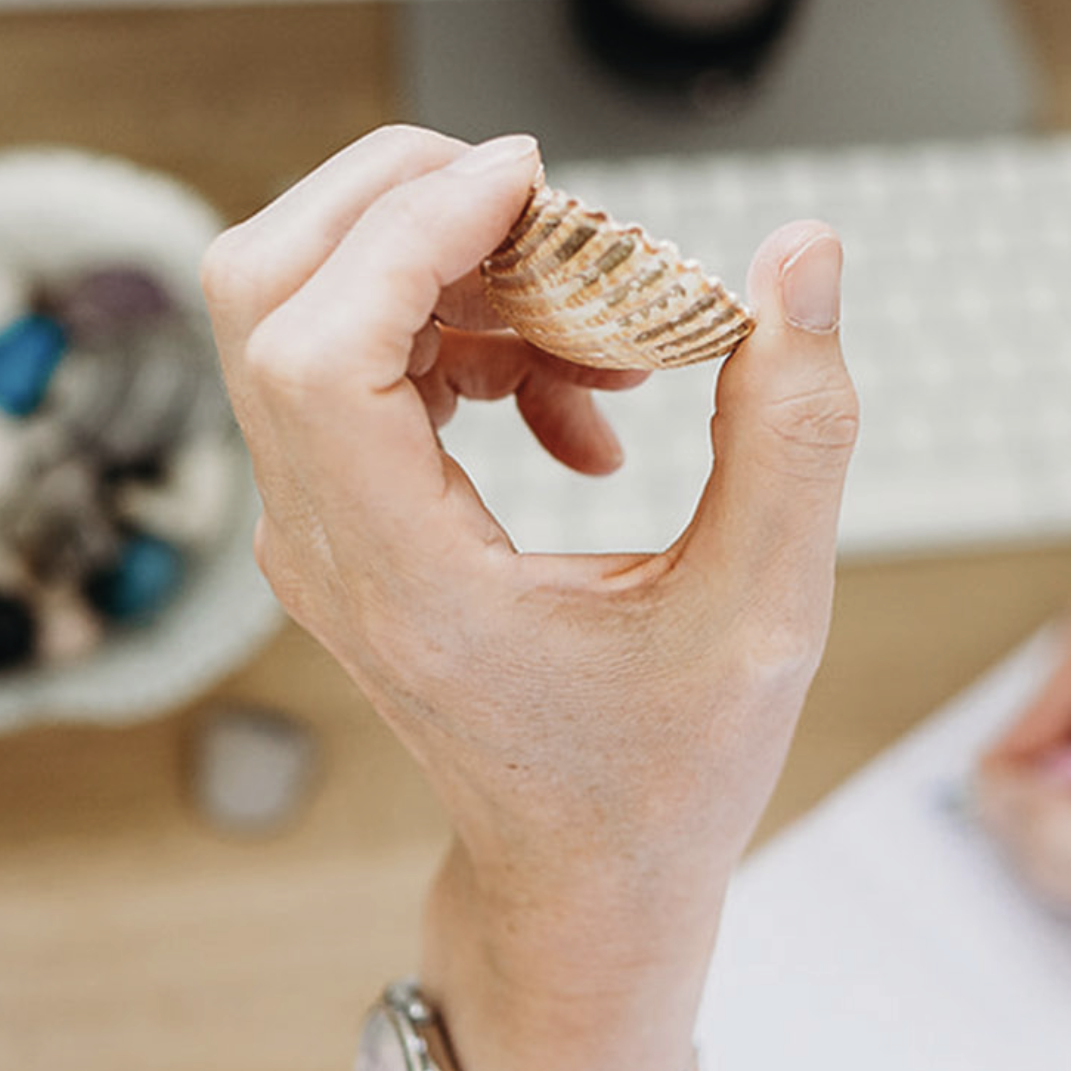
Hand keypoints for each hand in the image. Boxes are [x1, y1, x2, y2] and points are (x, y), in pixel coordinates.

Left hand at [202, 126, 858, 1070]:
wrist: (580, 887)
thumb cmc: (666, 780)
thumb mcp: (768, 614)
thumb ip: (795, 427)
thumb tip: (804, 254)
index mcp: (407, 583)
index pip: (318, 352)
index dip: (410, 231)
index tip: (536, 183)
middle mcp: (325, 547)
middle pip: (266, 289)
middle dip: (401, 202)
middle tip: (550, 207)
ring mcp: (317, 531)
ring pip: (303, 306)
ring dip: (451, 267)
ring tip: (606, 337)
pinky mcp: (342, 518)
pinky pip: (358, 357)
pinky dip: (462, 329)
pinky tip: (579, 406)